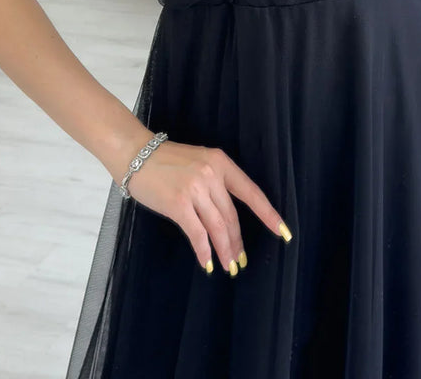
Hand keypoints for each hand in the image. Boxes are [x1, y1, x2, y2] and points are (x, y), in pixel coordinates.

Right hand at [125, 139, 290, 273]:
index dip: (269, 215)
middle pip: (232, 216)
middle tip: (241, 261)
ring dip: (225, 250)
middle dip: (238, 242)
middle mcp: (211, 174)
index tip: (283, 232)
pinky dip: (205, 251)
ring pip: (218, 227)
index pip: (251, 192)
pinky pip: (197, 234)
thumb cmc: (166, 161)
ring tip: (230, 266)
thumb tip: (226, 220)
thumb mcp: (199, 162)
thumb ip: (214, 184)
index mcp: (221, 162)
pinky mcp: (178, 204)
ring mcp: (195, 189)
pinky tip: (208, 263)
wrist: (136, 155)